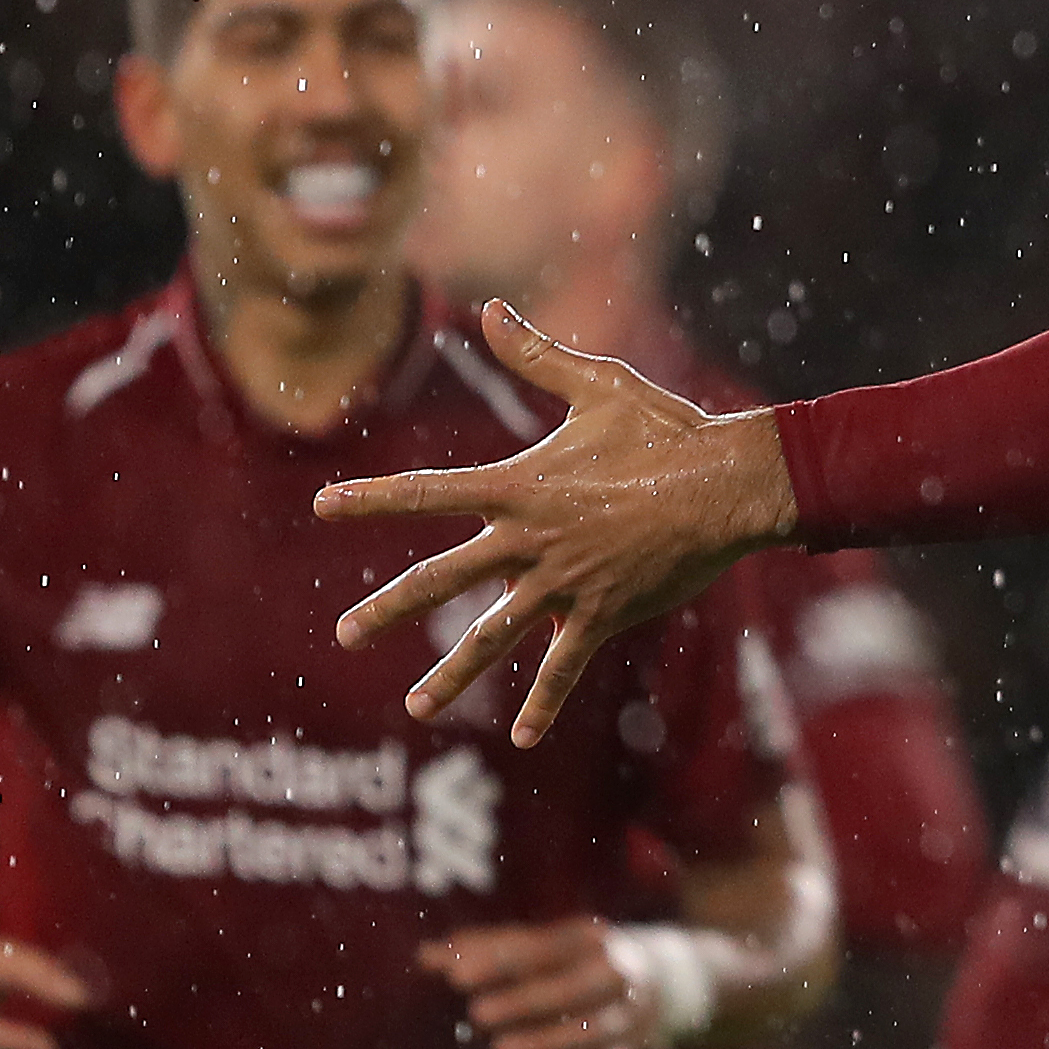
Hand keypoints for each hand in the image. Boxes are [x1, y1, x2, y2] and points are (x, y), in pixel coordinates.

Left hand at [315, 306, 794, 747]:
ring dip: (451, 675)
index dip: (371, 499)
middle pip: (442, 579)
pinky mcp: (601, 614)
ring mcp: (562, 584)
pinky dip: (543, 703)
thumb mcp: (600, 386)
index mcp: (520, 486)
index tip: (321, 506)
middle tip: (345, 633)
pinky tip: (523, 739)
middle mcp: (529, 541)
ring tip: (416, 705)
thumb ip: (537, 355)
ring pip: (492, 637)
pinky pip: (564, 667)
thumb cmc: (668, 431)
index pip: (427, 492)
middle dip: (389, 609)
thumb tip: (491, 308)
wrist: (727, 487)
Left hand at [425, 918, 653, 1048]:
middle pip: (574, 987)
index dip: (501, 961)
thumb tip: (425, 956)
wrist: (667, 980)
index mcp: (591, 939)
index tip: (456, 976)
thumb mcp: (545, 945)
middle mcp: (618, 974)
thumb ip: (488, 950)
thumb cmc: (578, 960)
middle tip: (477, 1014)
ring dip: (547, 1042)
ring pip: (592, 1032)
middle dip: (526, 1000)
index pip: (545, 947)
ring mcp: (628, 1018)